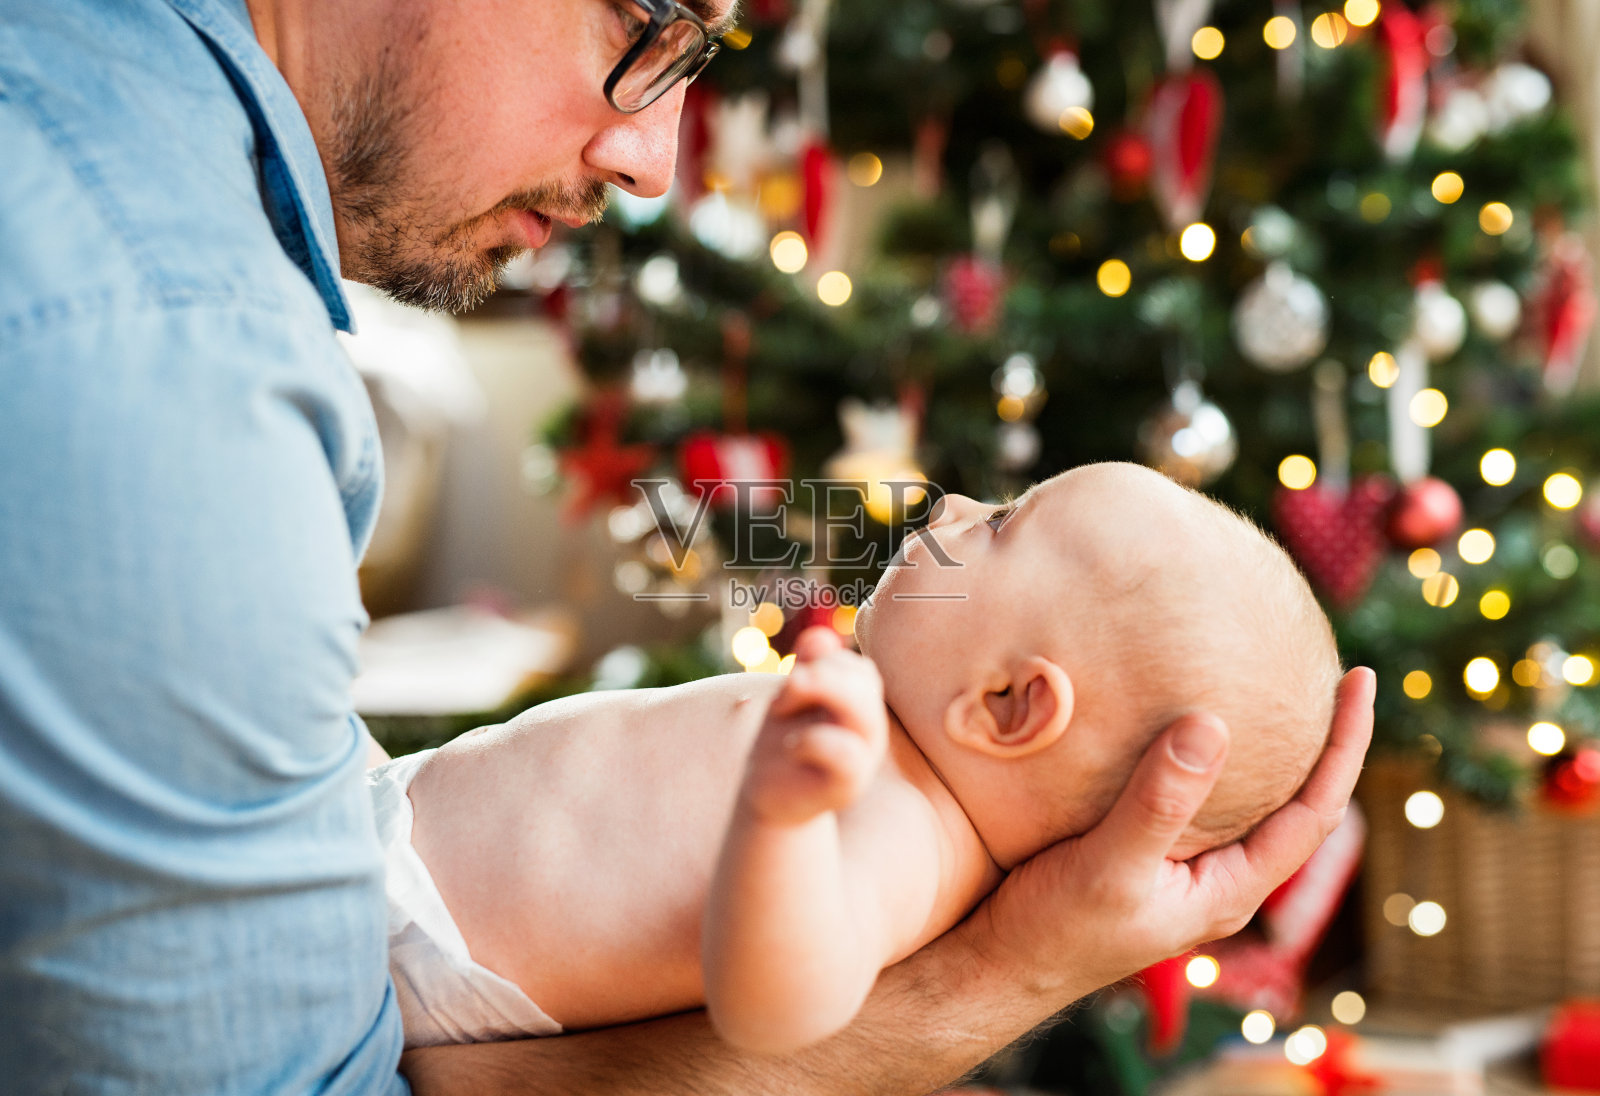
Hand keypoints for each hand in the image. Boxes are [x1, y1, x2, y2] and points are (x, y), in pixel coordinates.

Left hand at [739, 628, 888, 825]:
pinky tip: (790, 745)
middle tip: (787, 688)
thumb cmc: (783, 742)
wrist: (770, 795)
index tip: (791, 680)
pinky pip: (847, 756)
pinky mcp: (848, 787)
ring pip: (864, 714)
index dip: (823, 663)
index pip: (859, 669)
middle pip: (867, 680)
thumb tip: (818, 637)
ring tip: (781, 707)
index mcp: (858, 705)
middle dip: (821, 672)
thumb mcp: (789, 698)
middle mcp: (867, 729)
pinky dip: (813, 741)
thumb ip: (807, 667)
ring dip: (819, 694)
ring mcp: (862, 759)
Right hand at [960, 667, 1375, 1000]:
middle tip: (1330, 674)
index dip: (1345, 746)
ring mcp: (1180, 867)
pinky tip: (1182, 723)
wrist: (996, 966)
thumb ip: (1160, 801)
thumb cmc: (1055, 931)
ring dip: (1263, 748)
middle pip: (1293, 804)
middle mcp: (1217, 878)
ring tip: (1270, 688)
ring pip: (1242, 800)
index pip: (1316, 812)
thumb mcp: (1111, 864)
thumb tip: (1213, 725)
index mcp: (1231, 889)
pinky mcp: (1140, 852)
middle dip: (1319, 742)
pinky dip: (1202, 755)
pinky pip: (1191, 796)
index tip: (1358, 680)